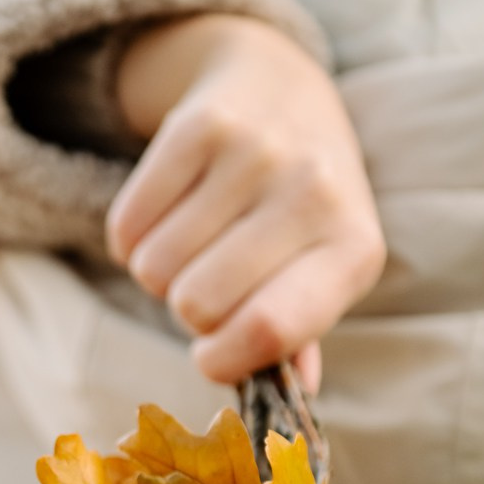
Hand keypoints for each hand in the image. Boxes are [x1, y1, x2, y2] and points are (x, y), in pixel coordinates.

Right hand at [106, 14, 386, 391]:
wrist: (281, 86)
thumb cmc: (302, 204)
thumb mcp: (322, 266)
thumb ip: (299, 333)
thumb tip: (291, 398)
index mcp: (354, 249)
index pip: (270, 331)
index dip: (222, 360)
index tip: (209, 357)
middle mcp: (313, 194)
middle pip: (198, 306)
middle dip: (187, 310)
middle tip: (205, 283)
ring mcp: (256, 153)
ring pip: (155, 268)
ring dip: (157, 273)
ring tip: (190, 245)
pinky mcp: (200, 126)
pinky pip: (129, 224)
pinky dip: (130, 238)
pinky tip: (163, 217)